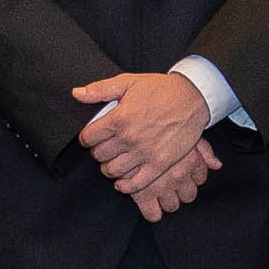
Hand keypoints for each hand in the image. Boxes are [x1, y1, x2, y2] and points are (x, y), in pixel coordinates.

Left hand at [71, 71, 222, 208]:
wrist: (192, 98)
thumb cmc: (160, 89)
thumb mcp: (128, 82)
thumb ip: (100, 89)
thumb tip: (76, 93)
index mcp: (118, 118)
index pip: (88, 138)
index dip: (87, 138)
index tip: (92, 138)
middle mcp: (129, 138)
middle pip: (99, 155)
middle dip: (98, 152)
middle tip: (104, 149)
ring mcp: (144, 153)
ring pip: (113, 170)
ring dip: (109, 168)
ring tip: (113, 162)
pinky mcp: (159, 164)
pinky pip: (136, 183)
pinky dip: (125, 186)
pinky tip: (122, 182)